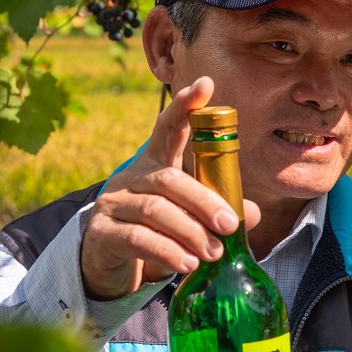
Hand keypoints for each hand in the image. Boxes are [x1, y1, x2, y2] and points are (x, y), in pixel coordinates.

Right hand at [80, 76, 260, 299]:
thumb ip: (216, 211)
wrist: (109, 266)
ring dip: (189, 232)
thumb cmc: (156, 233)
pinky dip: (167, 251)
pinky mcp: (102, 233)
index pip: (167, 129)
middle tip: (229, 226)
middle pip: (169, 180)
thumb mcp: (188, 220)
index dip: (185, 107)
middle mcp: (132, 177)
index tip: (205, 85)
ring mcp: (113, 204)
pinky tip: (187, 264)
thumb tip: (249, 213)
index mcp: (155, 164)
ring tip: (212, 253)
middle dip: (204, 201)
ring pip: (155, 210)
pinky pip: (137, 238)